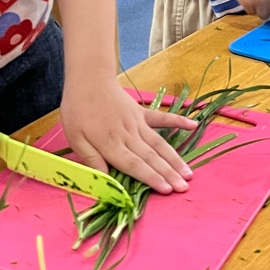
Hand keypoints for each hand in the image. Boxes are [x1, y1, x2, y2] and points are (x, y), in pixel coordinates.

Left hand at [61, 80, 197, 193]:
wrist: (88, 79)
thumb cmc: (78, 110)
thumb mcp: (75, 138)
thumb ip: (91, 159)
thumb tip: (105, 180)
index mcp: (111, 143)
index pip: (134, 165)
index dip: (151, 178)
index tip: (166, 190)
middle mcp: (128, 135)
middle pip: (150, 157)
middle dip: (168, 174)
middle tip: (184, 187)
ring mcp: (137, 123)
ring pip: (159, 143)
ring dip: (174, 159)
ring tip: (188, 173)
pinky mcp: (142, 113)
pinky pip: (162, 118)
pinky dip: (178, 121)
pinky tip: (193, 126)